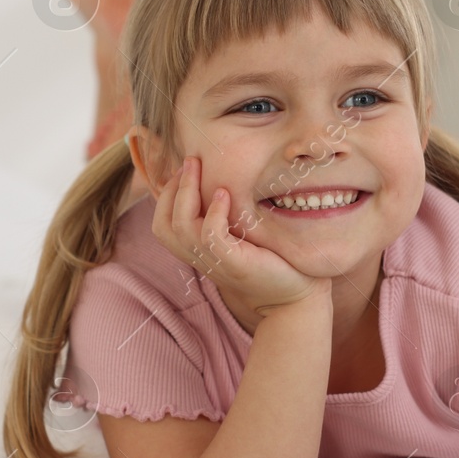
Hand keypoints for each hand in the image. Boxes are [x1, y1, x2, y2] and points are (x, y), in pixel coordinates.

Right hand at [151, 156, 325, 315]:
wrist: (295, 297)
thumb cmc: (272, 260)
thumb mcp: (241, 236)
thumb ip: (225, 217)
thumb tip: (219, 180)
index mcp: (198, 253)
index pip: (163, 225)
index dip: (166, 196)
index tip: (184, 169)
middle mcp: (201, 259)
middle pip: (165, 225)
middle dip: (173, 188)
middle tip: (191, 160)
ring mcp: (216, 263)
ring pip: (182, 227)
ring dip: (188, 192)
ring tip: (200, 168)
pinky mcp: (235, 264)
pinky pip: (211, 236)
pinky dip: (214, 213)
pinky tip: (225, 194)